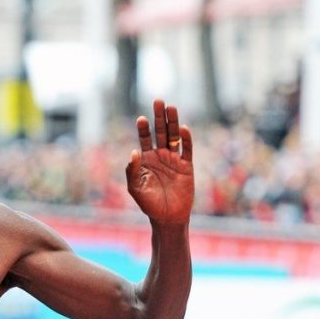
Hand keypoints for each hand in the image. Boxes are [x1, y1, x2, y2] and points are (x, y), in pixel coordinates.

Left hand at [125, 99, 193, 224]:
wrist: (167, 217)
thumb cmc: (149, 204)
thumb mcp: (135, 188)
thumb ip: (132, 170)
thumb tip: (134, 151)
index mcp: (146, 160)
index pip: (145, 139)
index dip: (144, 128)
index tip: (141, 118)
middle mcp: (160, 156)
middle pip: (160, 132)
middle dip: (159, 117)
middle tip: (158, 101)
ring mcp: (174, 160)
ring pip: (174, 137)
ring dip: (173, 122)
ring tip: (171, 107)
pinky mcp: (187, 166)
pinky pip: (186, 150)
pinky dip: (186, 139)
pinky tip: (183, 128)